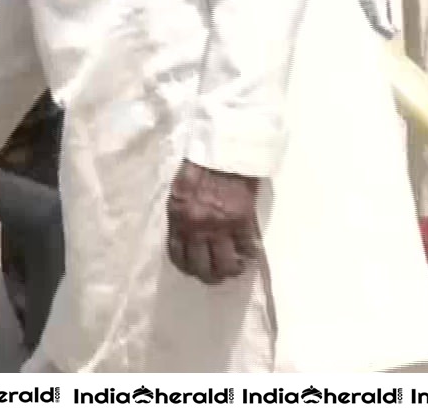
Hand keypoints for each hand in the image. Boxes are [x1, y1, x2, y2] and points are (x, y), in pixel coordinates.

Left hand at [166, 160, 261, 284]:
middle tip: (216, 275)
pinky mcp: (242, 221)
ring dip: (230, 270)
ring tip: (234, 267)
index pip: (178, 255)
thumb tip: (186, 236)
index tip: (194, 269)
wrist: (224, 151)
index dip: (187, 268)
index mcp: (179, 218)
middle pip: (202, 267)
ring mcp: (221, 226)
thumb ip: (181, 215)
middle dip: (209, 276)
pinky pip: (246, 249)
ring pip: (225, 264)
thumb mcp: (180, 190)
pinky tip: (249, 254)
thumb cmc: (201, 167)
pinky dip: (249, 255)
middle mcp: (197, 227)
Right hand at [353, 0, 397, 37]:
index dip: (387, 31)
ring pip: (366, 17)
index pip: (380, 23)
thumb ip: (393, 14)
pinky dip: (368, 16)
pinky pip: (362, 11)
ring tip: (382, 27)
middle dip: (380, 29)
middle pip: (372, 22)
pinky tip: (374, 17)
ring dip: (374, 23)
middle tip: (388, 33)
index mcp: (376, 1)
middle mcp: (366, 2)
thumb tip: (395, 29)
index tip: (392, 34)